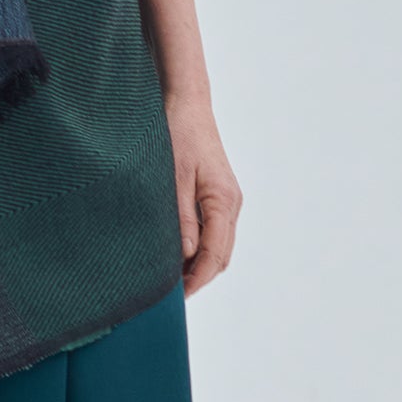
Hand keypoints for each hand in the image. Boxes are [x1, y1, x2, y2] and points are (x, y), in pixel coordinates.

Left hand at [167, 91, 241, 296]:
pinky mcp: (217, 195)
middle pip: (221, 256)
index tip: (177, 297)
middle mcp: (231, 203)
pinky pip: (212, 231)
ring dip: (199, 265)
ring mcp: (226, 200)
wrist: (186, 103)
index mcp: (224, 201)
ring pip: (218, 246)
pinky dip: (198, 248)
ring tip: (170, 279)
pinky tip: (176, 253)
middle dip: (199, 278)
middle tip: (170, 296)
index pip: (215, 255)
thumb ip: (180, 218)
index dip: (197, 280)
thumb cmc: (178, 134)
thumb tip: (187, 256)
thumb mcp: (173, 177)